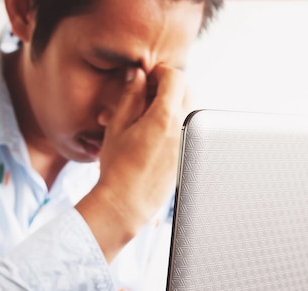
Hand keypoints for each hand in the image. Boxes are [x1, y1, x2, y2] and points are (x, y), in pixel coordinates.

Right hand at [77, 64, 186, 260]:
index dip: (160, 72)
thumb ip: (130, 95)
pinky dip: (176, 121)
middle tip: (147, 92)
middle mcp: (182, 128)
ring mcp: (187, 142)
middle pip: (187, 90)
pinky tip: (153, 132)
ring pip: (189, 108)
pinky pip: (187, 127)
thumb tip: (137, 74)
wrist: (126, 202)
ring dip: (174, 102)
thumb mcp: (118, 125)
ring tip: (148, 113)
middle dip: (170, 85)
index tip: (146, 77)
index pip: (175, 77)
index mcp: (164, 117)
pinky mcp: (186, 154)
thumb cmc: (117, 166)